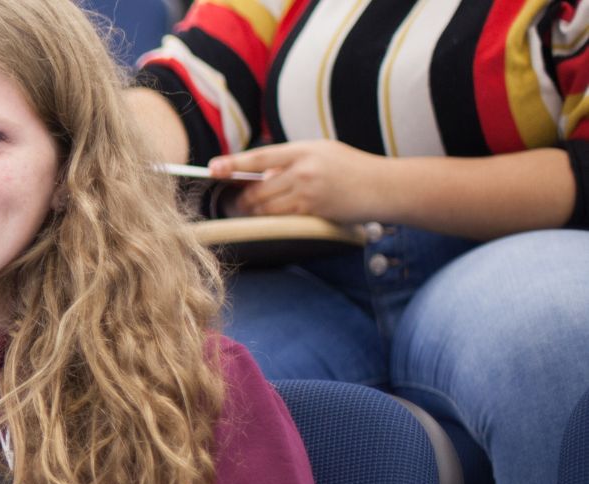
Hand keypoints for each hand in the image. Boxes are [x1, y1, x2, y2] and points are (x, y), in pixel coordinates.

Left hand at [207, 140, 391, 223]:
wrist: (384, 186)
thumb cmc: (350, 167)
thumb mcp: (320, 151)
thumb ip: (289, 161)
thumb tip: (259, 178)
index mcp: (303, 150)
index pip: (258, 158)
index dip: (232, 164)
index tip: (212, 168)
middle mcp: (303, 171)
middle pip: (256, 190)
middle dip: (237, 199)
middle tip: (228, 202)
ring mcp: (309, 194)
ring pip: (265, 208)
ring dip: (249, 212)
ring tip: (242, 211)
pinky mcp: (315, 213)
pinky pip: (281, 220)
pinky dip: (268, 220)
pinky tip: (264, 219)